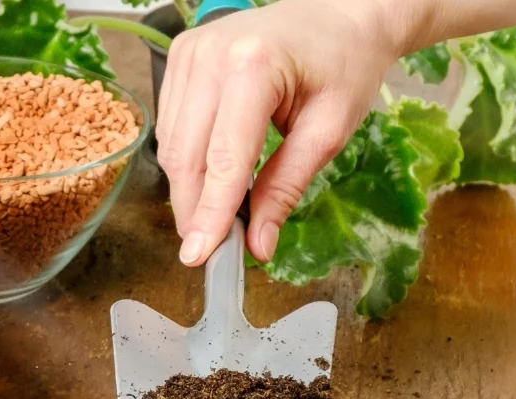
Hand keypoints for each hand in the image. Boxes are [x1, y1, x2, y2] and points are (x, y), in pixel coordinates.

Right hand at [156, 0, 406, 265]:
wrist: (339, 14)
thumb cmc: (344, 64)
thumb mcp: (330, 131)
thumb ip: (287, 188)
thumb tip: (258, 245)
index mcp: (253, 65)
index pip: (223, 159)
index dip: (211, 214)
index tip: (201, 257)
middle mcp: (210, 55)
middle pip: (186, 155)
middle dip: (194, 210)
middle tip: (209, 251)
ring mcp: (189, 52)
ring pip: (172, 144)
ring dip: (188, 189)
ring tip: (214, 218)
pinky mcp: (181, 57)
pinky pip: (171, 125)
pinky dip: (187, 160)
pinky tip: (210, 178)